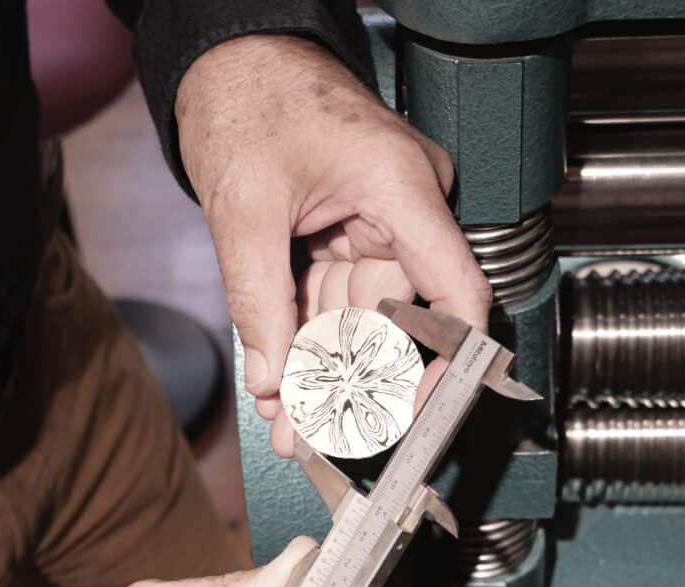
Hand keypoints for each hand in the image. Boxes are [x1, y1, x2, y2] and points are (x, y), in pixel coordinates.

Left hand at [176, 35, 491, 456]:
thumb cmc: (246, 99)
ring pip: (360, 315)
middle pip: (397, 317)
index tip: (414, 411)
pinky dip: (307, 336)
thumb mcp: (245, 208)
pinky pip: (335, 296)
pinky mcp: (350, 227)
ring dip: (323, 370)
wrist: (227, 54)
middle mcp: (404, 208)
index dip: (447, 362)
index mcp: (402, 190)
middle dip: (354, 383)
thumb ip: (258, 301)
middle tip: (316, 435)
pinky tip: (283, 383)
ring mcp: (379, 219)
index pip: (457, 292)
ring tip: (288, 425)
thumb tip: (271, 382)